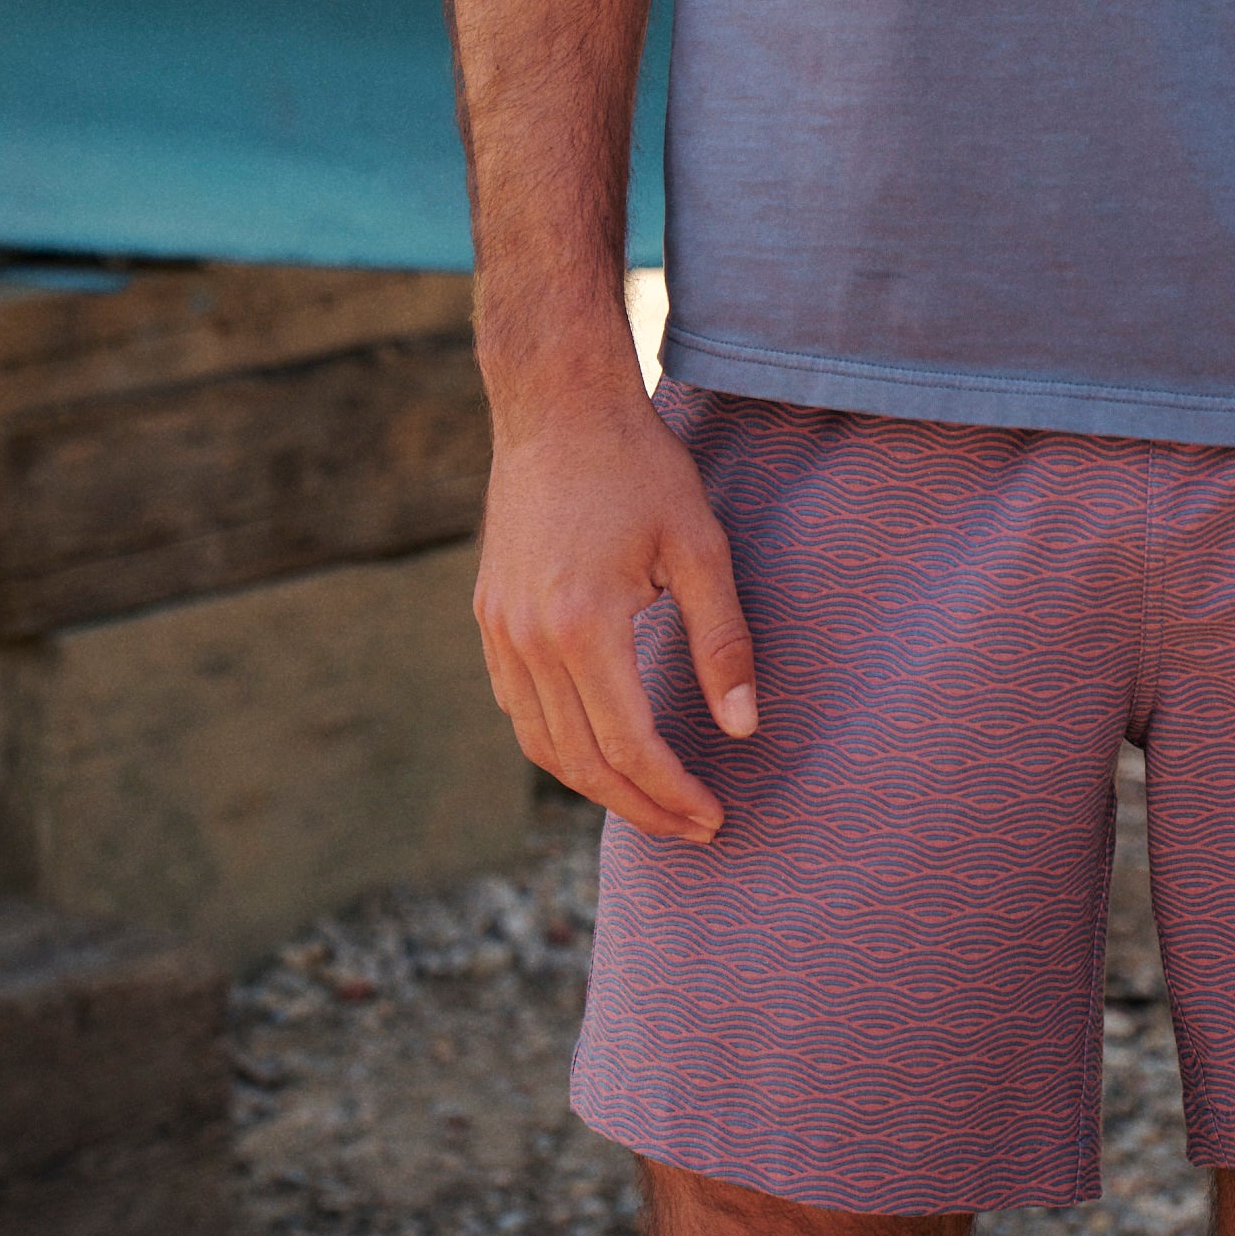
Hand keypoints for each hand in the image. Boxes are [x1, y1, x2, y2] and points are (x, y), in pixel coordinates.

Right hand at [474, 380, 758, 843]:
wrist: (557, 408)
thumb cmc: (639, 468)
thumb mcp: (699, 547)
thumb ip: (723, 642)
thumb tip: (744, 729)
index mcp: (583, 627)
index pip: (629, 747)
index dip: (673, 793)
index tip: (715, 816)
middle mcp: (529, 641)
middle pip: (582, 763)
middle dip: (641, 806)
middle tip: (693, 827)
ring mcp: (500, 631)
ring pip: (542, 745)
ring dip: (597, 786)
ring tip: (652, 802)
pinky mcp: (489, 618)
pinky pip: (517, 709)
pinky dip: (558, 745)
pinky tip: (600, 751)